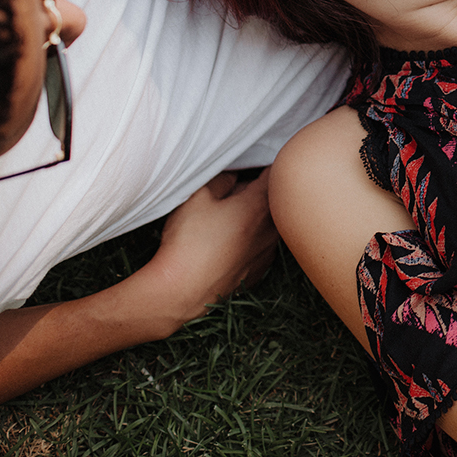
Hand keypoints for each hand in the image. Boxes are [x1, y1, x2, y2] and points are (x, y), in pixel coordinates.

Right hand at [141, 169, 279, 328]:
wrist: (180, 293)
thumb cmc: (188, 242)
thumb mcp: (197, 197)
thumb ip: (221, 178)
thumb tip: (234, 174)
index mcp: (260, 205)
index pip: (275, 173)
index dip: (261, 164)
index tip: (248, 163)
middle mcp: (272, 229)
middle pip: (273, 199)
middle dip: (258, 190)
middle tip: (231, 192)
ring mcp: (268, 253)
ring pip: (269, 224)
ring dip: (256, 217)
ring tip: (228, 219)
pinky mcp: (259, 272)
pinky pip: (262, 247)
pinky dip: (251, 241)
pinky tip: (227, 245)